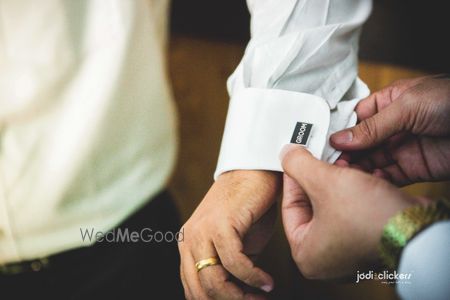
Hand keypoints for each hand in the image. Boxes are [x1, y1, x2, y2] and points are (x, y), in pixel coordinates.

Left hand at [179, 170, 280, 298]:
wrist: (254, 171)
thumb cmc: (248, 207)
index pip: (192, 288)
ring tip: (262, 296)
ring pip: (214, 282)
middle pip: (200, 291)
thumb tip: (236, 295)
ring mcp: (201, 231)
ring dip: (242, 296)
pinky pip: (235, 263)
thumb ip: (228, 268)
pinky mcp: (220, 224)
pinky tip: (267, 281)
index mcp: (188, 244)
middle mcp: (188, 239)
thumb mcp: (234, 244)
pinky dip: (253, 278)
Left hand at [280, 145, 422, 278]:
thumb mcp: (324, 182)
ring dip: (339, 180)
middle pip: (312, 205)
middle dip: (319, 176)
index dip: (293, 176)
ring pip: (334, 205)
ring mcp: (348, 250)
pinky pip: (353, 210)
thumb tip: (286, 154)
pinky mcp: (368, 239)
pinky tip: (362, 174)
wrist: (417, 229)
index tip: (296, 157)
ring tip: (343, 161)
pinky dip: (355, 191)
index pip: (289, 206)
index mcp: (305, 253)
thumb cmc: (369, 217)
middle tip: (320, 155)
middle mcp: (325, 257)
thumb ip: (298, 165)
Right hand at [330, 76, 449, 185]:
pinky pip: (388, 177)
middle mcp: (392, 127)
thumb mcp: (407, 106)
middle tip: (330, 164)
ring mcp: (401, 148)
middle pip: (359, 143)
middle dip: (344, 154)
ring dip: (356, 169)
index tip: (323, 144)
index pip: (355, 118)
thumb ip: (372, 126)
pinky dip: (375, 181)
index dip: (339, 131)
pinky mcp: (413, 169)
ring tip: (343, 175)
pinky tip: (366, 183)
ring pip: (370, 162)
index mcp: (388, 104)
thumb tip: (340, 139)